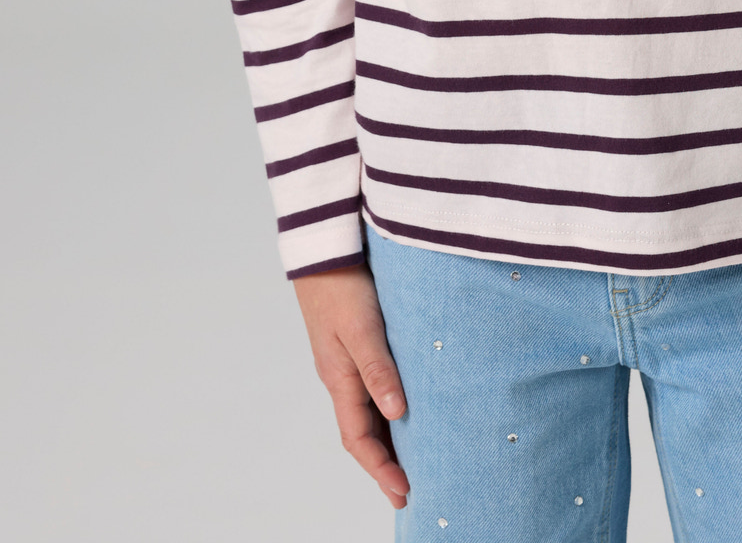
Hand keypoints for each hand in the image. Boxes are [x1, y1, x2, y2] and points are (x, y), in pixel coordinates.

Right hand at [293, 263, 410, 509]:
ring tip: (416, 458)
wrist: (325, 248)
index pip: (359, 439)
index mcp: (339, 380)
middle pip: (363, 433)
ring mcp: (348, 361)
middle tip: (412, 489)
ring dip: (389, 438)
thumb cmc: (343, 285)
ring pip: (369, 412)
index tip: (404, 493)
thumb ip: (379, 369)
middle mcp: (342, 377)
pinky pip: (373, 388)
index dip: (380, 469)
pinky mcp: (357, 344)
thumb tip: (398, 414)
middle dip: (385, 464)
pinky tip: (409, 408)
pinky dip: (390, 408)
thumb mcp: (362, 328)